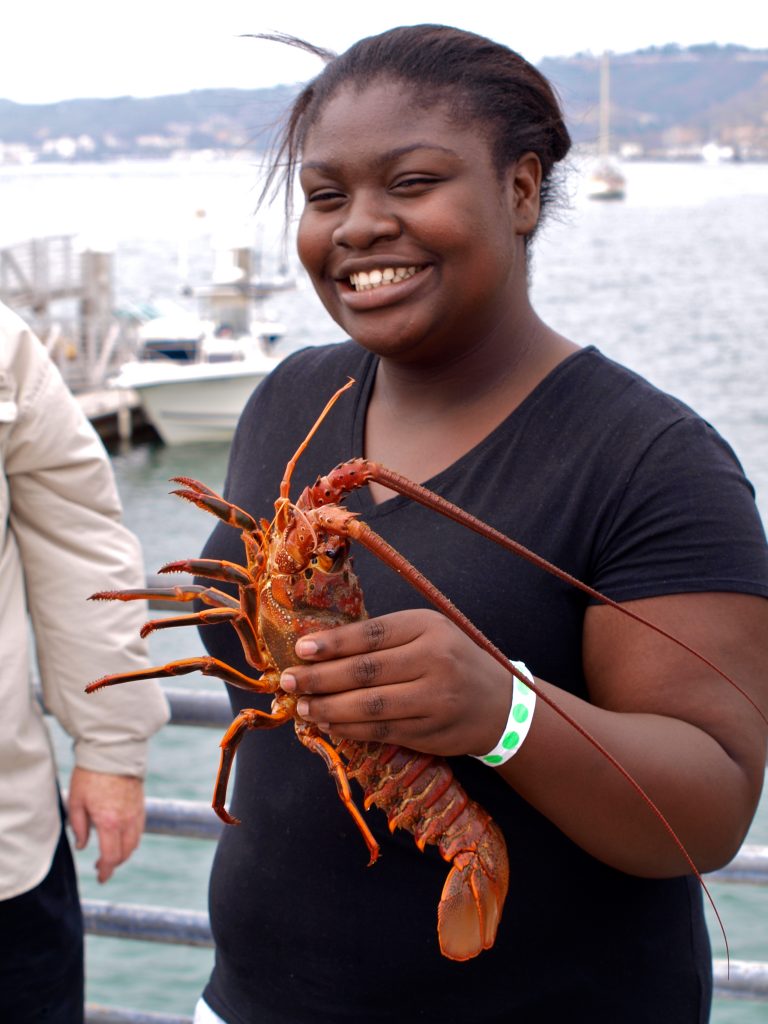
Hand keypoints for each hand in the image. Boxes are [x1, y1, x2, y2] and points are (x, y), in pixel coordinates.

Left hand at [67, 767, 145, 882]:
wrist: (113, 752)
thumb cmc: (90, 775)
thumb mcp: (76, 801)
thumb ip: (79, 827)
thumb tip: (82, 846)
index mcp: (109, 822)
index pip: (111, 856)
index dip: (105, 870)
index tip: (100, 877)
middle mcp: (126, 820)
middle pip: (125, 853)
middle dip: (114, 864)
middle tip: (102, 867)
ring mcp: (136, 812)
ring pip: (135, 842)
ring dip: (124, 853)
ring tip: (112, 854)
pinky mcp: (140, 804)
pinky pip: (140, 829)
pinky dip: (132, 839)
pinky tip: (122, 837)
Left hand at [280, 609, 513, 756]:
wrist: (499, 703)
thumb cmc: (450, 658)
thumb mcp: (426, 633)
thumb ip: (383, 638)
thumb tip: (320, 648)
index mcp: (428, 628)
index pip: (372, 635)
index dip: (333, 644)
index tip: (301, 650)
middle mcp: (434, 661)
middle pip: (366, 672)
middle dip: (320, 678)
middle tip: (289, 682)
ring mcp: (434, 700)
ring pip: (370, 707)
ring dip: (329, 709)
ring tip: (303, 707)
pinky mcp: (430, 731)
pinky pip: (381, 731)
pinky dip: (350, 729)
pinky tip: (329, 724)